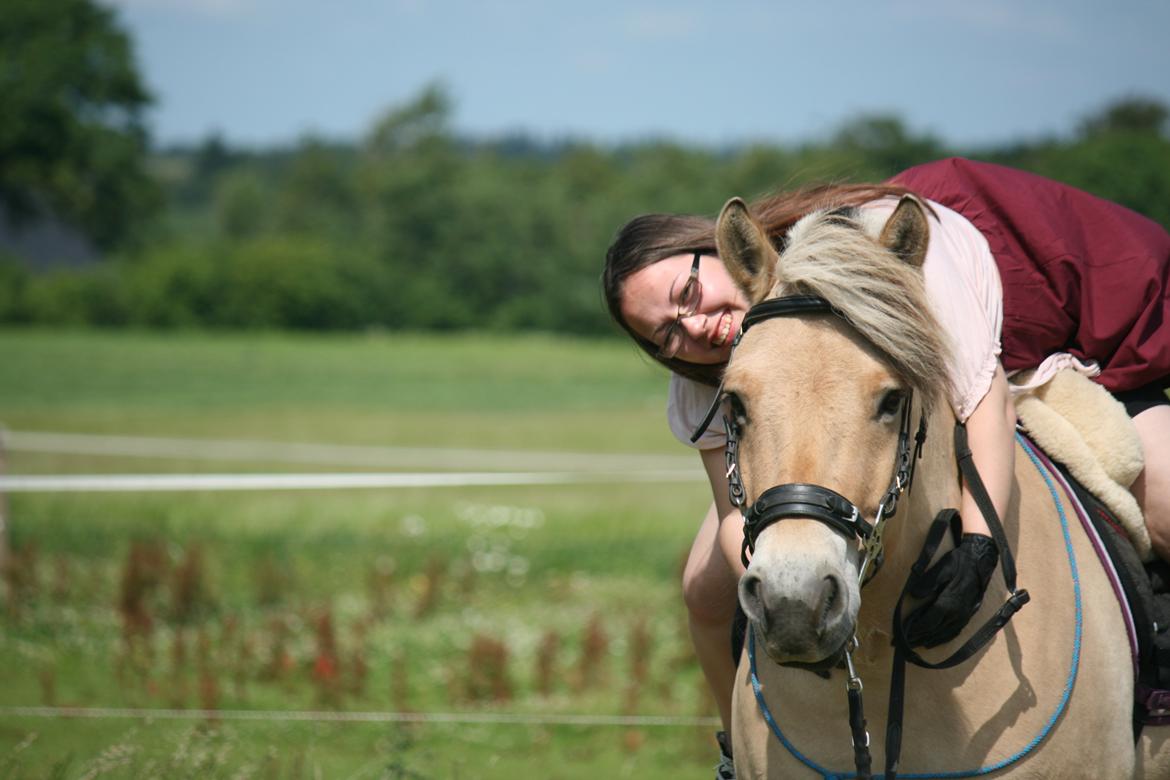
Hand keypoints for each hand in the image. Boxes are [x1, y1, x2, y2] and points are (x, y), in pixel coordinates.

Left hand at [903, 533, 997, 647]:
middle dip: (917, 639)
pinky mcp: (968, 615)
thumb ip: (927, 583)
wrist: (980, 561)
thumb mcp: (941, 569)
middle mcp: (956, 614)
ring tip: (916, 645)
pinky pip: (954, 632)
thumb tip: (913, 595)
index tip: (901, 636)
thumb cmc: (958, 563)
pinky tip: (935, 641)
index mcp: (948, 603)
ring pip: (944, 635)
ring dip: (929, 641)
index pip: (927, 623)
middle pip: (934, 632)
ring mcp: (963, 616)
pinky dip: (943, 639)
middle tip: (903, 646)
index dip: (914, 630)